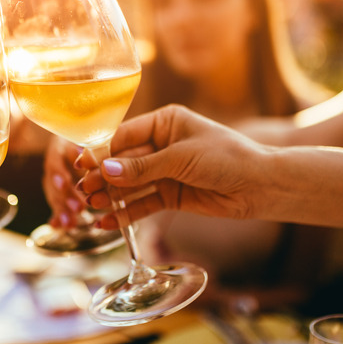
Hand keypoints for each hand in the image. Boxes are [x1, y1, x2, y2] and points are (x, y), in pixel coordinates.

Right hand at [42, 136, 87, 227]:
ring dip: (62, 210)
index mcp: (58, 151)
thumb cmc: (83, 137)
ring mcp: (53, 180)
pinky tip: (59, 226)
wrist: (72, 137)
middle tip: (78, 208)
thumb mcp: (85, 137)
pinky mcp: (58, 192)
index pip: (56, 164)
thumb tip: (85, 153)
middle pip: (54, 184)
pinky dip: (58, 217)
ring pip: (55, 196)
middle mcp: (53, 166)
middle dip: (65, 197)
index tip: (64, 184)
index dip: (59, 174)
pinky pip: (57, 205)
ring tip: (70, 224)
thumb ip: (87, 147)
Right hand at [80, 105, 267, 228]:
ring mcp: (166, 171)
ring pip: (131, 184)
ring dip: (111, 195)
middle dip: (104, 175)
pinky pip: (143, 203)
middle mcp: (163, 145)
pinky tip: (108, 221)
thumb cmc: (227, 158)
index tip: (82, 163)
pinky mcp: (171, 195)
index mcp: (165, 122)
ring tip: (91, 206)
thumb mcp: (181, 158)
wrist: (260, 186)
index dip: (103, 150)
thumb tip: (106, 170)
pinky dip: (126, 212)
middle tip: (83, 189)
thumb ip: (142, 167)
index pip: (125, 135)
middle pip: (125, 161)